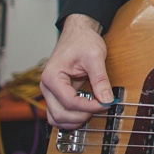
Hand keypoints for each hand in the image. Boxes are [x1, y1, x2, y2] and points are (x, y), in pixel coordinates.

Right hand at [39, 13, 113, 128]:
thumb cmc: (83, 41)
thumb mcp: (95, 57)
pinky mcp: (56, 94)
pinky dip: (71, 117)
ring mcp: (50, 92)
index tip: (105, 104)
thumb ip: (100, 79)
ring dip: (74, 121)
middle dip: (81, 117)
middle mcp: (47, 87)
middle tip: (100, 108)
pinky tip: (86, 111)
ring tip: (93, 112)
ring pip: (56, 118)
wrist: (78, 33)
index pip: (69, 102)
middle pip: (59, 115)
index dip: (89, 107)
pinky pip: (60, 113)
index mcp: (52, 77)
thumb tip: (107, 99)